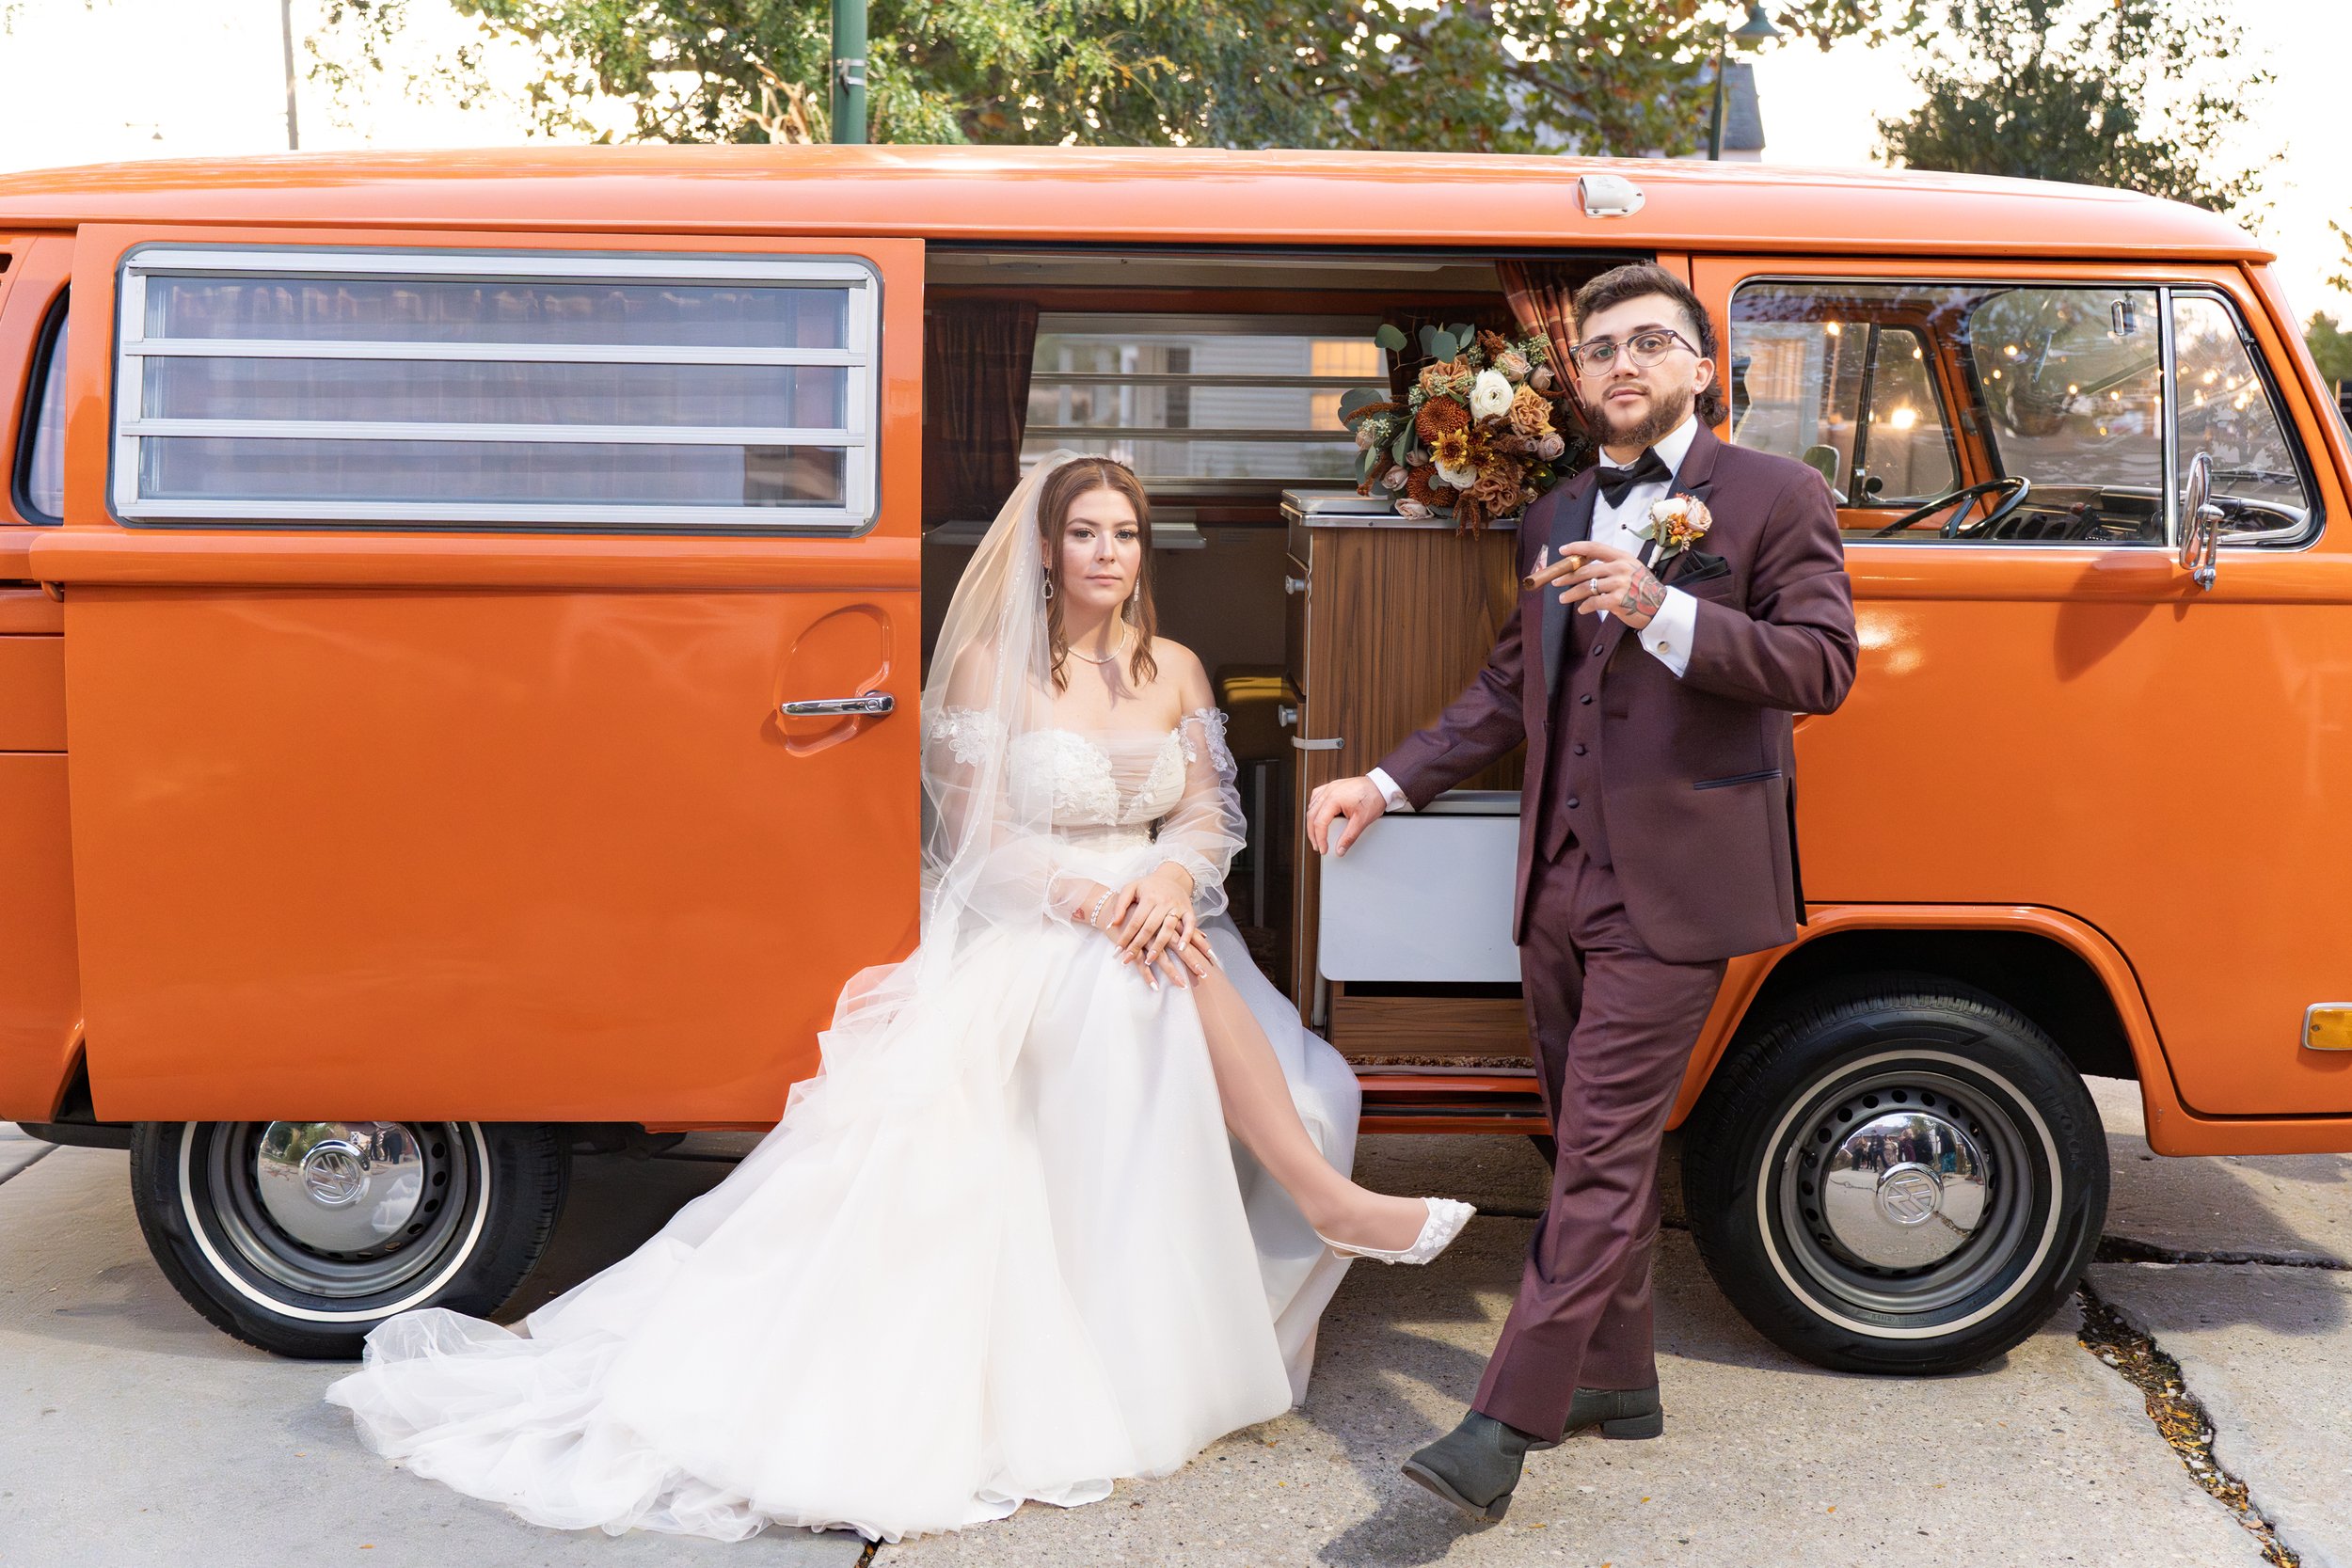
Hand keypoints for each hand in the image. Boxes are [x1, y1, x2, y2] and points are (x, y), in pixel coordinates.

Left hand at [1104, 865, 1196, 981]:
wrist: (1172, 877)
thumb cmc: (1148, 886)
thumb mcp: (1131, 888)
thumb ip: (1120, 905)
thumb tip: (1112, 924)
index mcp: (1149, 896)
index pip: (1135, 921)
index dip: (1126, 937)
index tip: (1117, 951)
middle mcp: (1164, 902)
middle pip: (1149, 928)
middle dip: (1137, 945)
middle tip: (1128, 959)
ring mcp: (1177, 907)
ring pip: (1168, 929)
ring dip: (1159, 946)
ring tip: (1149, 960)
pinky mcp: (1189, 910)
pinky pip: (1191, 924)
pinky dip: (1187, 936)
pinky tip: (1181, 948)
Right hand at [1121, 918, 1220, 993]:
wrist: (1111, 905)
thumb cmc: (1139, 908)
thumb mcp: (1163, 912)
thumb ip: (1183, 923)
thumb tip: (1204, 934)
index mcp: (1167, 920)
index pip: (1187, 935)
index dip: (1200, 946)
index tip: (1212, 958)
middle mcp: (1158, 930)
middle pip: (1178, 948)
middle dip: (1191, 962)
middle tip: (1203, 975)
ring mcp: (1145, 939)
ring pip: (1161, 958)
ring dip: (1171, 972)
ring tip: (1182, 985)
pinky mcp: (1131, 946)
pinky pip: (1140, 963)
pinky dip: (1147, 975)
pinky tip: (1155, 986)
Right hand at [1306, 775, 1386, 856]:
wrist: (1381, 785)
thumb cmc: (1373, 797)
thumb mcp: (1362, 821)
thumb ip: (1349, 837)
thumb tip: (1340, 849)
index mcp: (1334, 798)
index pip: (1320, 823)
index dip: (1320, 839)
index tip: (1323, 849)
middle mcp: (1329, 791)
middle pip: (1311, 815)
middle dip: (1313, 833)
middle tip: (1318, 846)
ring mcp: (1330, 788)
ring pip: (1312, 806)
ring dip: (1312, 822)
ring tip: (1316, 834)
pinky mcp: (1333, 787)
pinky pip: (1316, 798)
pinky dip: (1315, 809)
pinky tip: (1318, 815)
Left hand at [1530, 537, 1664, 629]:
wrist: (1660, 607)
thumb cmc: (1643, 589)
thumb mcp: (1631, 569)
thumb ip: (1611, 566)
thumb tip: (1585, 568)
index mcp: (1622, 557)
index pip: (1595, 548)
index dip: (1577, 548)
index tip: (1563, 551)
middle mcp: (1621, 568)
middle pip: (1586, 570)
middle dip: (1568, 576)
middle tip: (1556, 581)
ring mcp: (1620, 583)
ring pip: (1587, 587)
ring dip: (1572, 594)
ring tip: (1563, 598)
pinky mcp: (1618, 600)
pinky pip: (1594, 602)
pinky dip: (1585, 607)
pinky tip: (1582, 609)